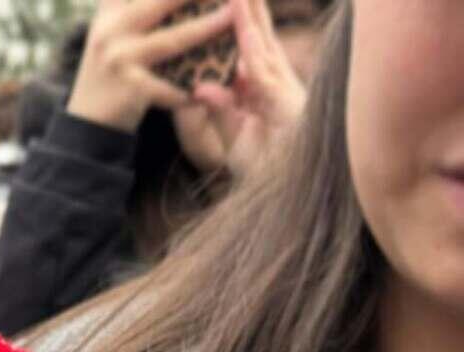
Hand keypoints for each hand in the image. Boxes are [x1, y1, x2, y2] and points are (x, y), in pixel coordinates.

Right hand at [67, 0, 232, 133]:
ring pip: (172, 39)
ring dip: (207, 28)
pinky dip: (192, 87)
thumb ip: (133, 8)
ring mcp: (120, 57)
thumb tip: (176, 0)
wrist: (86, 124)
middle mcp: (112, 28)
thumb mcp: (112, 31)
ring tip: (231, 17)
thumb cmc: (110, 74)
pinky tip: (213, 83)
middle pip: (163, 1)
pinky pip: (170, 87)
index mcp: (111, 9)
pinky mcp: (130, 88)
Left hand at [190, 0, 306, 176]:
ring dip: (248, 13)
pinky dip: (252, 48)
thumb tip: (199, 87)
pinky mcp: (285, 105)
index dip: (241, 14)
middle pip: (260, 33)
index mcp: (265, 86)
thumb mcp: (233, 138)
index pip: (251, 42)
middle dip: (247, 3)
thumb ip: (220, 110)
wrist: (288, 196)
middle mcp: (276, 81)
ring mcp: (283, 90)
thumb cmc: (265, 169)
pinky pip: (264, 72)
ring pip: (262, 44)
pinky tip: (243, 24)